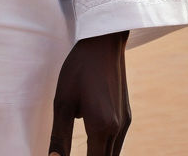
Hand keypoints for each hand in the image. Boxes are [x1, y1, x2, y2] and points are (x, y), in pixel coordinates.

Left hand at [49, 31, 129, 155]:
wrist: (103, 42)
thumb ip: (60, 136)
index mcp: (101, 128)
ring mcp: (125, 123)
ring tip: (83, 151)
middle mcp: (117, 129)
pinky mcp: (127, 115)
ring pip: (113, 154)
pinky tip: (93, 143)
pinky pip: (117, 142)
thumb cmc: (79, 69)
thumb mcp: (62, 101)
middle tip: (67, 155)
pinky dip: (105, 148)